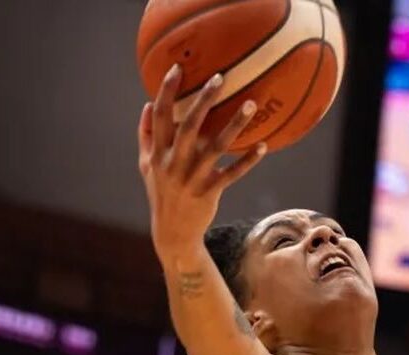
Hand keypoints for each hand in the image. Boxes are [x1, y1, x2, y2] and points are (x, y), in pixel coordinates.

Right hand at [138, 65, 266, 255]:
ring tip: (251, 104)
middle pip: (189, 125)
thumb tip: (148, 105)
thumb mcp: (147, 166)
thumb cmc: (161, 193)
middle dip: (203, 100)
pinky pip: (232, 173)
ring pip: (215, 146)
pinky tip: (262, 147)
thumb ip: (146, 136)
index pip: (160, 116)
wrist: (172, 232)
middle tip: (220, 78)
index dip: (167, 91)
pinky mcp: (210, 192)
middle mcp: (174, 163)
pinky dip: (247, 161)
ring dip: (234, 125)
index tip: (177, 68)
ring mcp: (192, 178)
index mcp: (157, 153)